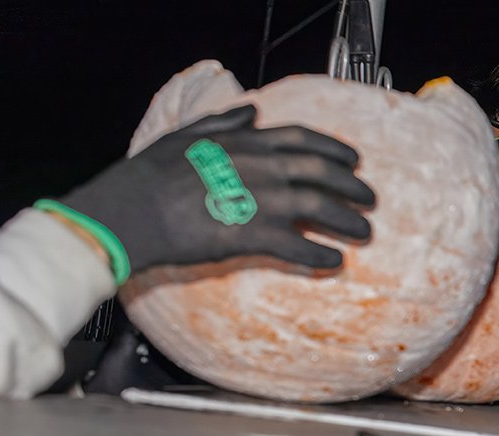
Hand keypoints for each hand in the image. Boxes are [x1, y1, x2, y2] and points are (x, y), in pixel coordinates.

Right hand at [60, 105, 375, 272]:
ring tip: (364, 232)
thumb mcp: (185, 136)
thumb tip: (251, 111)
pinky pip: (299, 246)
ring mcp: (259, 200)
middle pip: (322, 173)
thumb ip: (223, 122)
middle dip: (353, 187)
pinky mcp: (252, 234)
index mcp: (245, 143)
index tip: (353, 161)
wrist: (129, 212)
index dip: (334, 150)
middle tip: (369, 200)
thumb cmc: (149, 175)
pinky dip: (320, 255)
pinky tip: (334, 262)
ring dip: (348, 221)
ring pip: (320, 208)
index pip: (303, 139)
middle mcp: (260, 167)